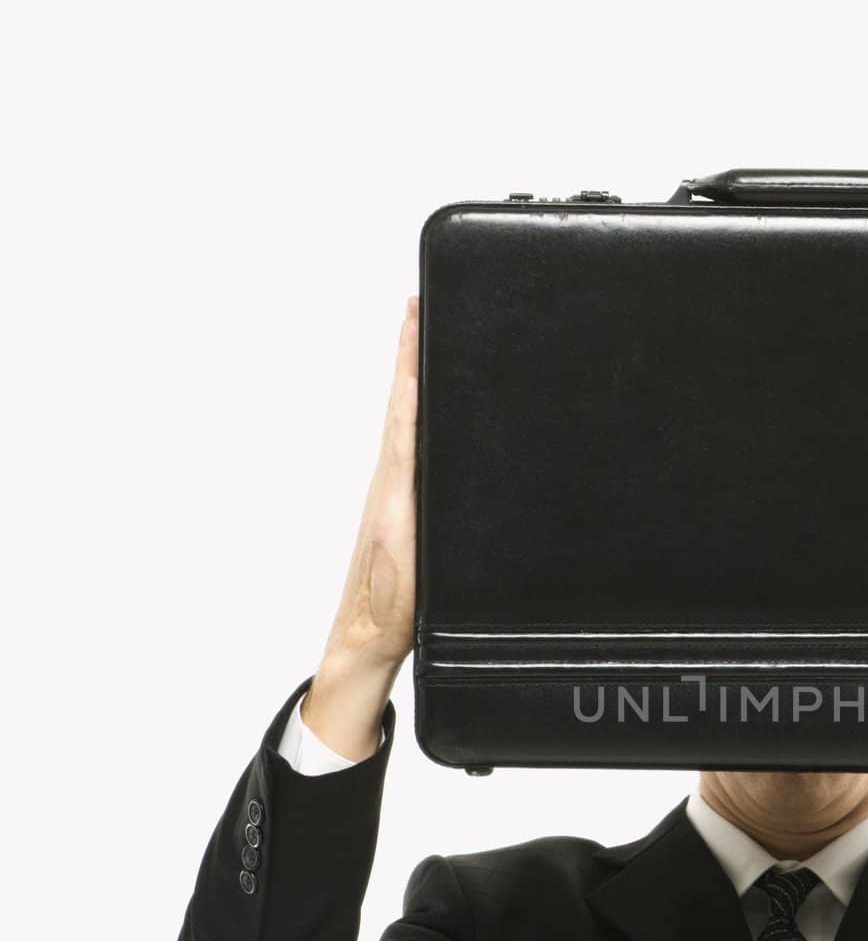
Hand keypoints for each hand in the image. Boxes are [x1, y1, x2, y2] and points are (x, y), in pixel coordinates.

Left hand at [321, 296, 419, 674]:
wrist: (368, 636)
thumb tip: (417, 461)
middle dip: (411, 351)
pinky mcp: (402, 507)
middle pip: (402, 401)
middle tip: (417, 304)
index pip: (404, 407)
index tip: (415, 314)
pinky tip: (426, 408)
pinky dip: (416, 414)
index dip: (410, 359)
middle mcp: (393, 480)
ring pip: (405, 419)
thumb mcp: (411, 556)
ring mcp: (396, 492)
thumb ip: (412, 511)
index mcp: (396, 485)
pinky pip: (410, 445)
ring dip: (413, 376)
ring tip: (421, 338)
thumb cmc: (392, 606)